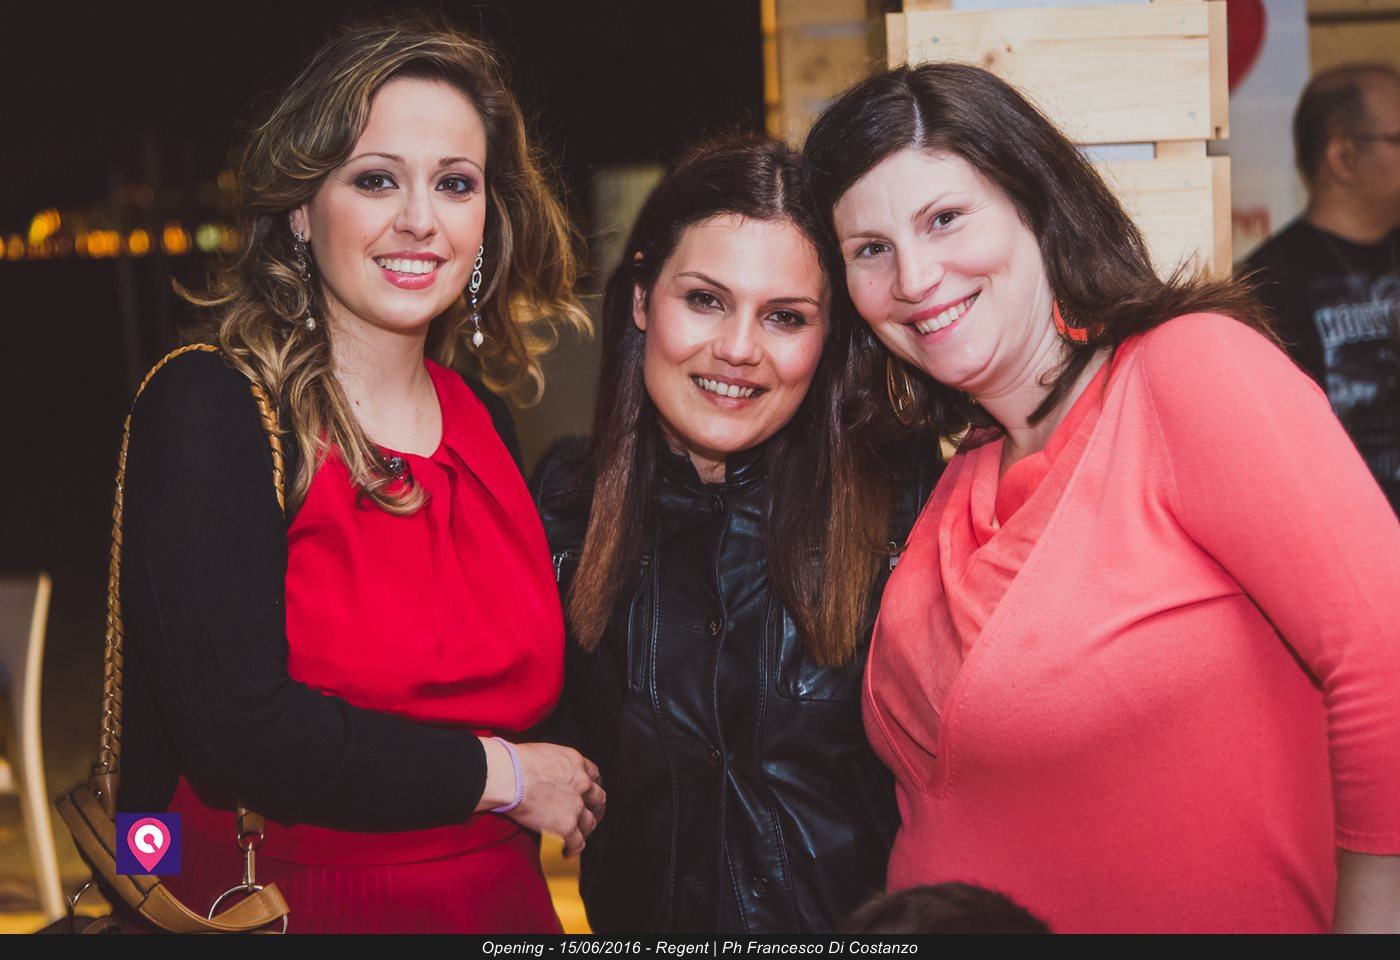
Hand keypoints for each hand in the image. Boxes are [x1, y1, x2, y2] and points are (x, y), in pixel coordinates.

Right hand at [478, 738, 604, 855]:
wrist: (511, 775)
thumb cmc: (516, 761)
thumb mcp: (543, 753)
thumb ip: (553, 764)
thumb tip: (544, 772)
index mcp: (575, 763)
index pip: (593, 775)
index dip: (592, 786)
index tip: (589, 792)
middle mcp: (581, 783)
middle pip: (598, 799)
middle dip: (596, 808)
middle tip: (591, 814)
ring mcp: (576, 806)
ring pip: (590, 822)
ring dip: (586, 830)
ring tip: (579, 835)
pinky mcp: (567, 825)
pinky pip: (578, 842)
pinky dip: (574, 848)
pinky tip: (568, 851)